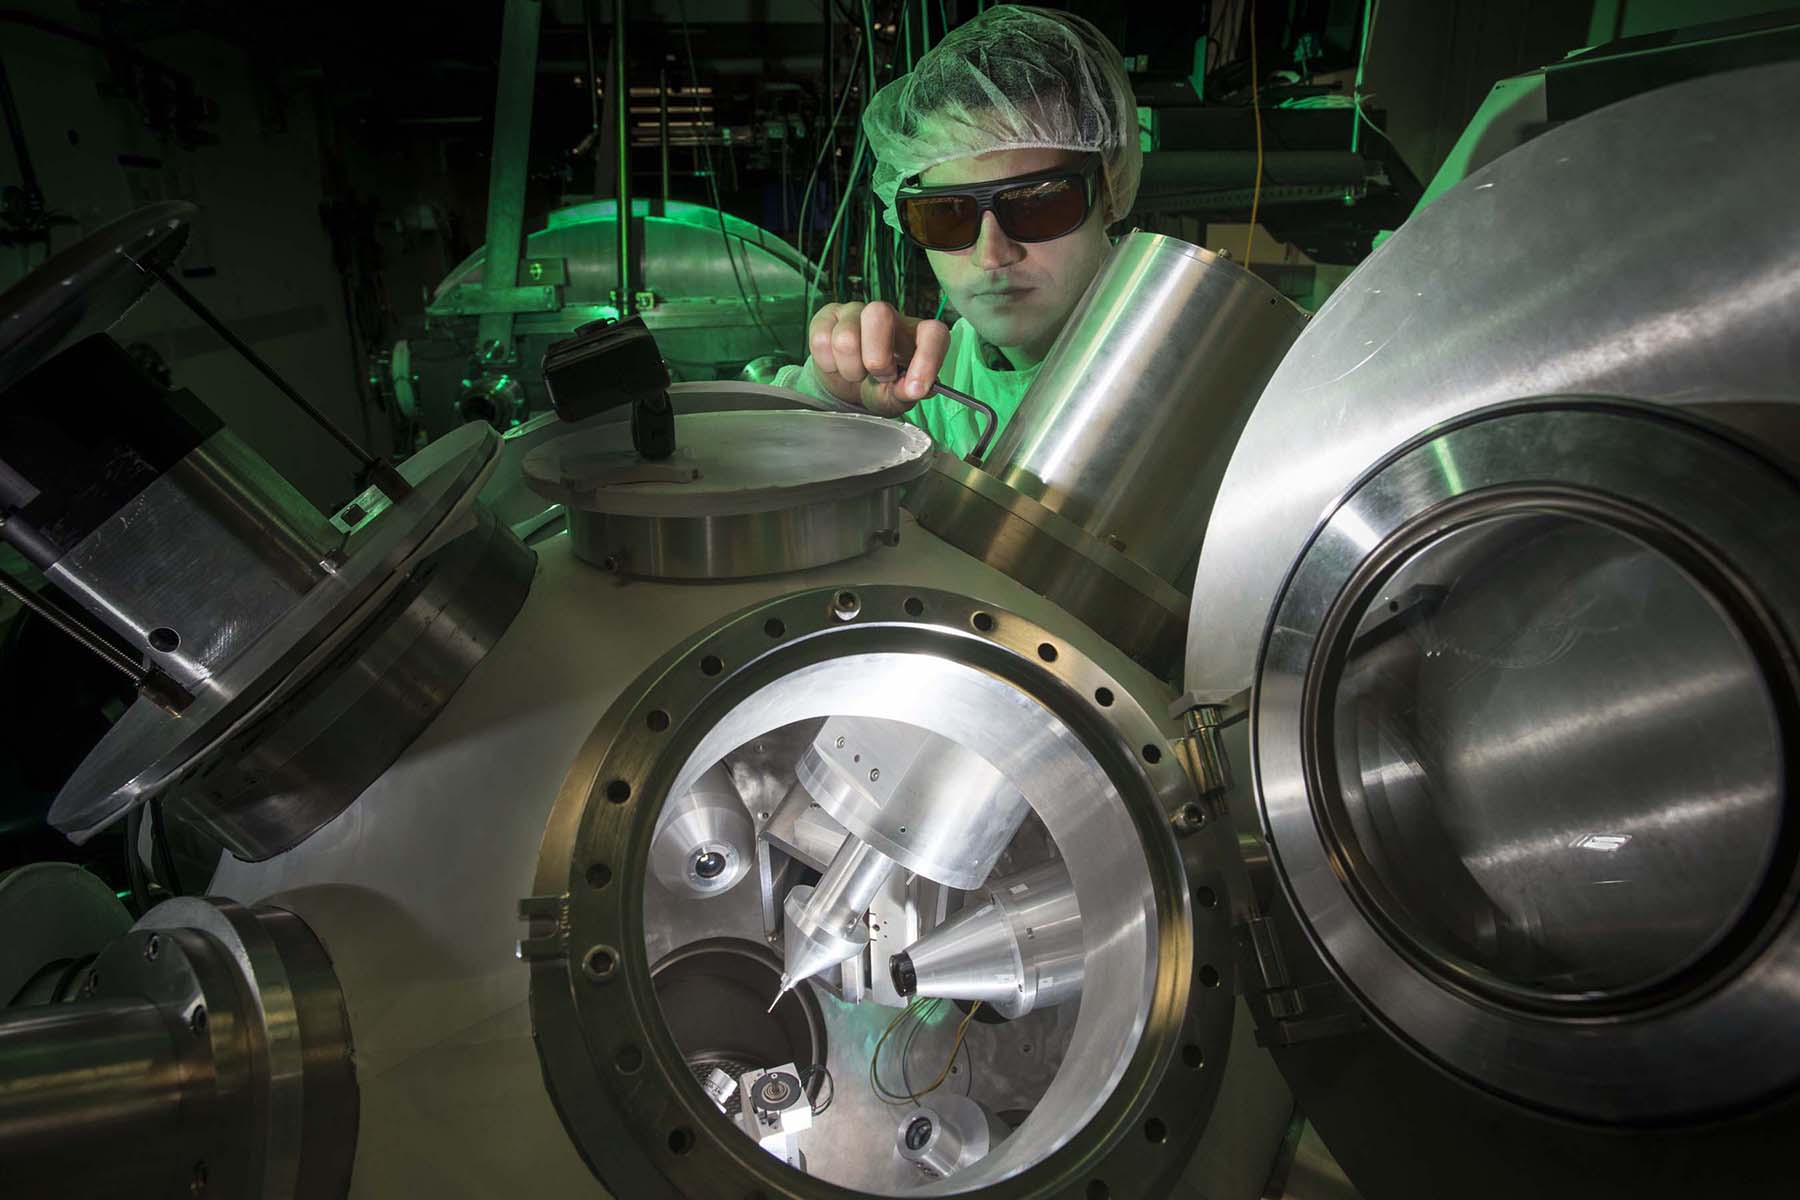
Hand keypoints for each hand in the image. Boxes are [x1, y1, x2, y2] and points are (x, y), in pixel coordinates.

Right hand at [806, 301, 950, 415]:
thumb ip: (906, 393)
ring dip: (850, 369)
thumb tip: (913, 389)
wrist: (846, 385)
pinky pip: (821, 340)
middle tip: (879, 377)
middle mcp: (888, 315)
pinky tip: (837, 365)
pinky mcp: (828, 316)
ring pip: (846, 336)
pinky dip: (828, 364)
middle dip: (876, 359)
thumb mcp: (895, 397)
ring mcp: (856, 312)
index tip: (916, 388)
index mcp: (916, 334)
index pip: (932, 332)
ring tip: (856, 374)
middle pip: (879, 314)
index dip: (927, 358)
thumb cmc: (878, 387)